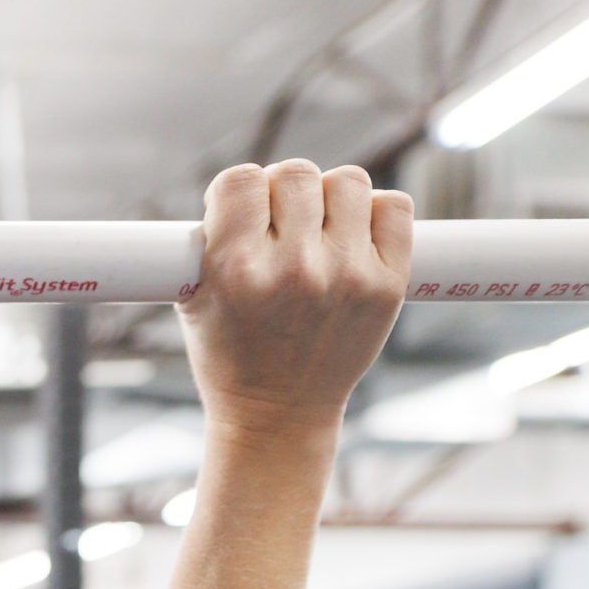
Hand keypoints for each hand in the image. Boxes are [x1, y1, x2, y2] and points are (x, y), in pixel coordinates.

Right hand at [177, 161, 411, 440]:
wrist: (276, 415)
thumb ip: (212, 241)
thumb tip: (245, 188)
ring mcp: (346, 276)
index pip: (241, 179)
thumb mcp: (195, 302)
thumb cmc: (230, 355)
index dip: (238, 190)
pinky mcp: (387, 285)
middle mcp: (293, 269)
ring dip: (331, 197)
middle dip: (283, 193)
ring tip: (319, 230)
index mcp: (235, 270)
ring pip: (348, 182)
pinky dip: (376, 212)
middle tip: (279, 224)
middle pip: (296, 174)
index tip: (240, 211)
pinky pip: (394, 207)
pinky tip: (354, 236)